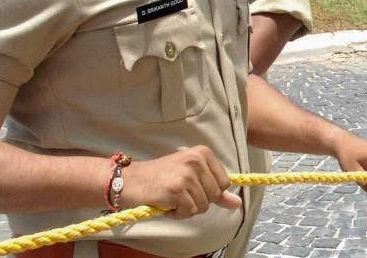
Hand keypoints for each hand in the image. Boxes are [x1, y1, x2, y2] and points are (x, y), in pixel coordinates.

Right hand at [120, 146, 240, 218]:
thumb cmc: (161, 178)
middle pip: (214, 196)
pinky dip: (177, 213)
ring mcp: (187, 175)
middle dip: (197, 201)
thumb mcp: (191, 177)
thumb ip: (216, 190)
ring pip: (203, 206)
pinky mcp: (176, 190)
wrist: (130, 181)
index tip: (191, 187)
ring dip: (186, 208)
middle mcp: (197, 161)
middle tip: (178, 192)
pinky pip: (189, 212)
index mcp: (203, 153)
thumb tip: (236, 203)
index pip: (224, 182)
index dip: (209, 191)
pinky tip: (166, 203)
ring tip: (171, 197)